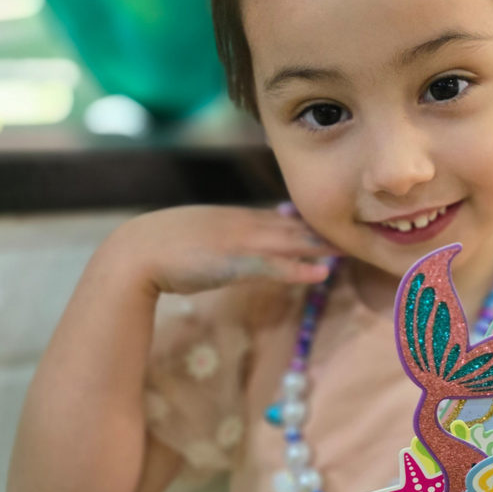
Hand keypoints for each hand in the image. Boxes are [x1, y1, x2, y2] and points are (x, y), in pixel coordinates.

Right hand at [102, 204, 339, 295]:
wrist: (134, 251)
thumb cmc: (158, 249)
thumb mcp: (198, 240)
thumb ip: (222, 242)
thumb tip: (234, 252)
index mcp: (235, 218)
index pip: (282, 219)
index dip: (310, 223)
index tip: (333, 225)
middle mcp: (244, 224)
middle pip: (295, 226)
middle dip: (326, 230)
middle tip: (358, 234)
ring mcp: (241, 241)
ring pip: (292, 242)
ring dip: (322, 247)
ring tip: (351, 250)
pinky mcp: (234, 262)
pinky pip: (274, 266)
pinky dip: (299, 269)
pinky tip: (320, 273)